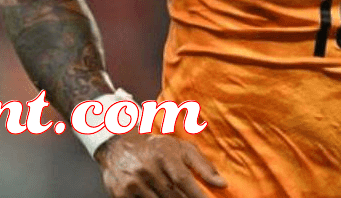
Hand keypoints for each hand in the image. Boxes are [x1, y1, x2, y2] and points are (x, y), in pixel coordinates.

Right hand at [95, 131, 226, 196]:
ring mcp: (133, 182)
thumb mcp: (181, 149)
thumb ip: (203, 166)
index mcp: (164, 154)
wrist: (118, 147)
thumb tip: (222, 184)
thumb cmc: (156, 148)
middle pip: (173, 195)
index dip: (197, 195)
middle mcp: (147, 168)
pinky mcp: (121, 194)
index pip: (183, 179)